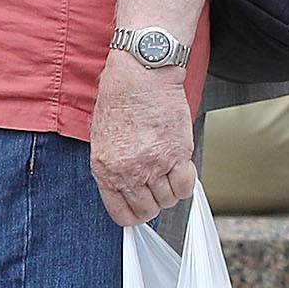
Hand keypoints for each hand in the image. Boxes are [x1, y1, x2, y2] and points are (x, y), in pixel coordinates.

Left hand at [88, 54, 195, 226]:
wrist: (141, 73)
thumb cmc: (120, 97)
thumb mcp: (101, 137)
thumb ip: (112, 166)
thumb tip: (125, 186)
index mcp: (104, 169)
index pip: (120, 214)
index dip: (135, 213)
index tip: (142, 207)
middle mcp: (128, 171)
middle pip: (147, 210)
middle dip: (154, 202)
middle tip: (158, 186)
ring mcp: (153, 165)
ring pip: (168, 200)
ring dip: (171, 190)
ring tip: (169, 170)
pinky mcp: (177, 154)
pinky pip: (186, 186)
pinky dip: (187, 182)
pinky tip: (182, 167)